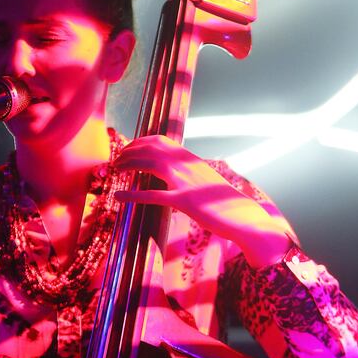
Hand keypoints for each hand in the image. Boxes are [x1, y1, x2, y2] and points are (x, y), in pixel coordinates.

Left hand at [113, 135, 291, 267]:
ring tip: (115, 170)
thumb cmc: (223, 202)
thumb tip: (177, 173)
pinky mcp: (183, 201)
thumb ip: (190, 174)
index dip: (141, 142)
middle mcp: (187, 165)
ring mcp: (185, 182)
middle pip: (151, 148)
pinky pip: (153, 196)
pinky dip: (133, 196)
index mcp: (191, 160)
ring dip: (128, 165)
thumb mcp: (206, 181)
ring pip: (149, 164)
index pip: (161, 141)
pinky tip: (118, 197)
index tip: (129, 148)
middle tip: (116, 160)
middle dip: (130, 151)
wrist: (242, 216)